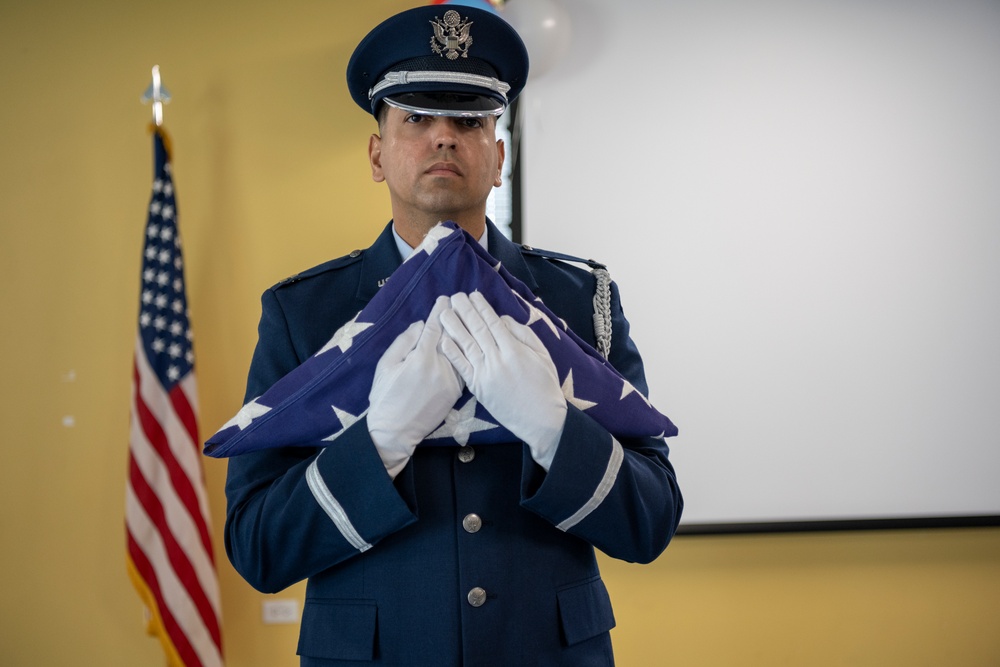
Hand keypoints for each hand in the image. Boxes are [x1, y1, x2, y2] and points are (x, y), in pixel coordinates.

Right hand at [368, 297, 463, 477]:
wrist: (395, 431)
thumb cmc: (385, 396)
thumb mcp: (385, 365)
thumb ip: (403, 342)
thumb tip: (421, 325)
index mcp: (420, 358)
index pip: (434, 327)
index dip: (440, 311)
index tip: (445, 299)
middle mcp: (440, 368)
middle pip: (452, 336)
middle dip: (457, 318)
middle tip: (462, 301)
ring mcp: (451, 381)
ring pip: (461, 352)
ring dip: (465, 334)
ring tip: (469, 319)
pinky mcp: (457, 393)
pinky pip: (464, 368)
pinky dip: (467, 355)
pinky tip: (470, 345)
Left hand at [439, 291, 566, 470]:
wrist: (541, 419)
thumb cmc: (545, 385)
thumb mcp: (542, 355)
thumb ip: (523, 335)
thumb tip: (503, 320)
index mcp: (514, 349)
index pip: (493, 322)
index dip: (482, 307)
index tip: (473, 294)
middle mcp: (498, 359)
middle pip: (477, 329)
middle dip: (465, 311)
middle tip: (454, 296)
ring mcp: (486, 373)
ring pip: (466, 345)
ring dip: (453, 327)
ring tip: (443, 313)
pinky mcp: (478, 388)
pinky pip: (462, 368)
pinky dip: (452, 354)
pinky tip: (443, 341)